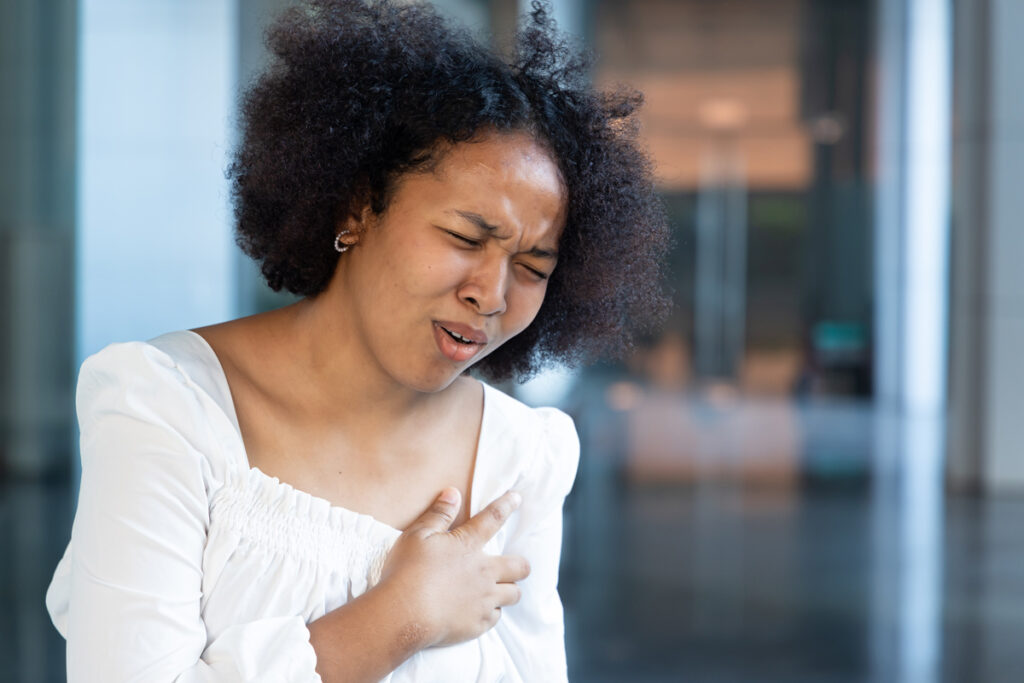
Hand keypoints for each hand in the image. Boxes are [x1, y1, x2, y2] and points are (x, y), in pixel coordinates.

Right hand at [377, 488, 529, 647]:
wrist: (404, 615)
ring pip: (513, 594)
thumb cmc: (407, 571)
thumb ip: (438, 514)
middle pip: (520, 567)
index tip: (516, 498)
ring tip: (501, 588)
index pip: (493, 518)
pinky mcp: (478, 624)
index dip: (507, 505)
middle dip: (522, 564)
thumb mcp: (417, 536)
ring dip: (509, 589)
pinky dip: (492, 612)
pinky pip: (496, 617)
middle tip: (516, 564)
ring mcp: (484, 600)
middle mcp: (484, 572)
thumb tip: (453, 493)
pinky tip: (481, 610)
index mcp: (468, 546)